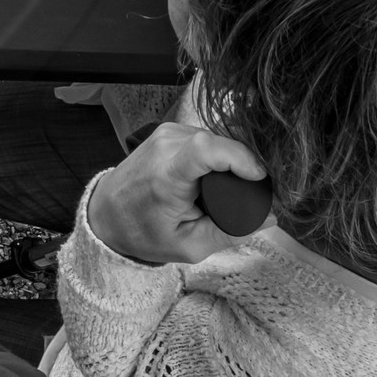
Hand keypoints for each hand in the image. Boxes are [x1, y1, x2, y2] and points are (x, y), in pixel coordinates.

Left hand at [86, 122, 267, 264]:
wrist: (107, 213)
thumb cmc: (143, 232)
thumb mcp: (188, 246)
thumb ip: (230, 233)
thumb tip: (269, 217)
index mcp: (166, 174)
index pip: (205, 149)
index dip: (239, 157)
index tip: (259, 177)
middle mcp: (165, 146)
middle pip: (220, 145)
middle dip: (240, 170)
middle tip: (240, 201)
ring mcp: (165, 133)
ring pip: (216, 139)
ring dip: (227, 163)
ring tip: (219, 194)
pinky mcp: (168, 130)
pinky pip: (205, 138)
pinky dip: (215, 157)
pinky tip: (211, 180)